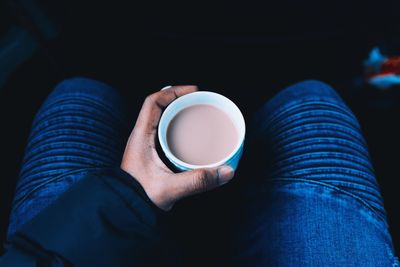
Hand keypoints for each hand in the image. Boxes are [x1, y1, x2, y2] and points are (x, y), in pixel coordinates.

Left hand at [121, 85, 234, 210]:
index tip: (193, 91)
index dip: (173, 92)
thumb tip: (225, 172)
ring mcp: (144, 145)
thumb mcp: (170, 188)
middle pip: (159, 107)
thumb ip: (198, 181)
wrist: (123, 209)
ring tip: (197, 115)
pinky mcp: (150, 154)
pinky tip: (191, 137)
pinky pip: (164, 133)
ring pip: (162, 120)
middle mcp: (141, 137)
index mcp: (141, 136)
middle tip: (199, 102)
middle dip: (180, 100)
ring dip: (179, 114)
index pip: (153, 102)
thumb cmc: (138, 197)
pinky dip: (178, 129)